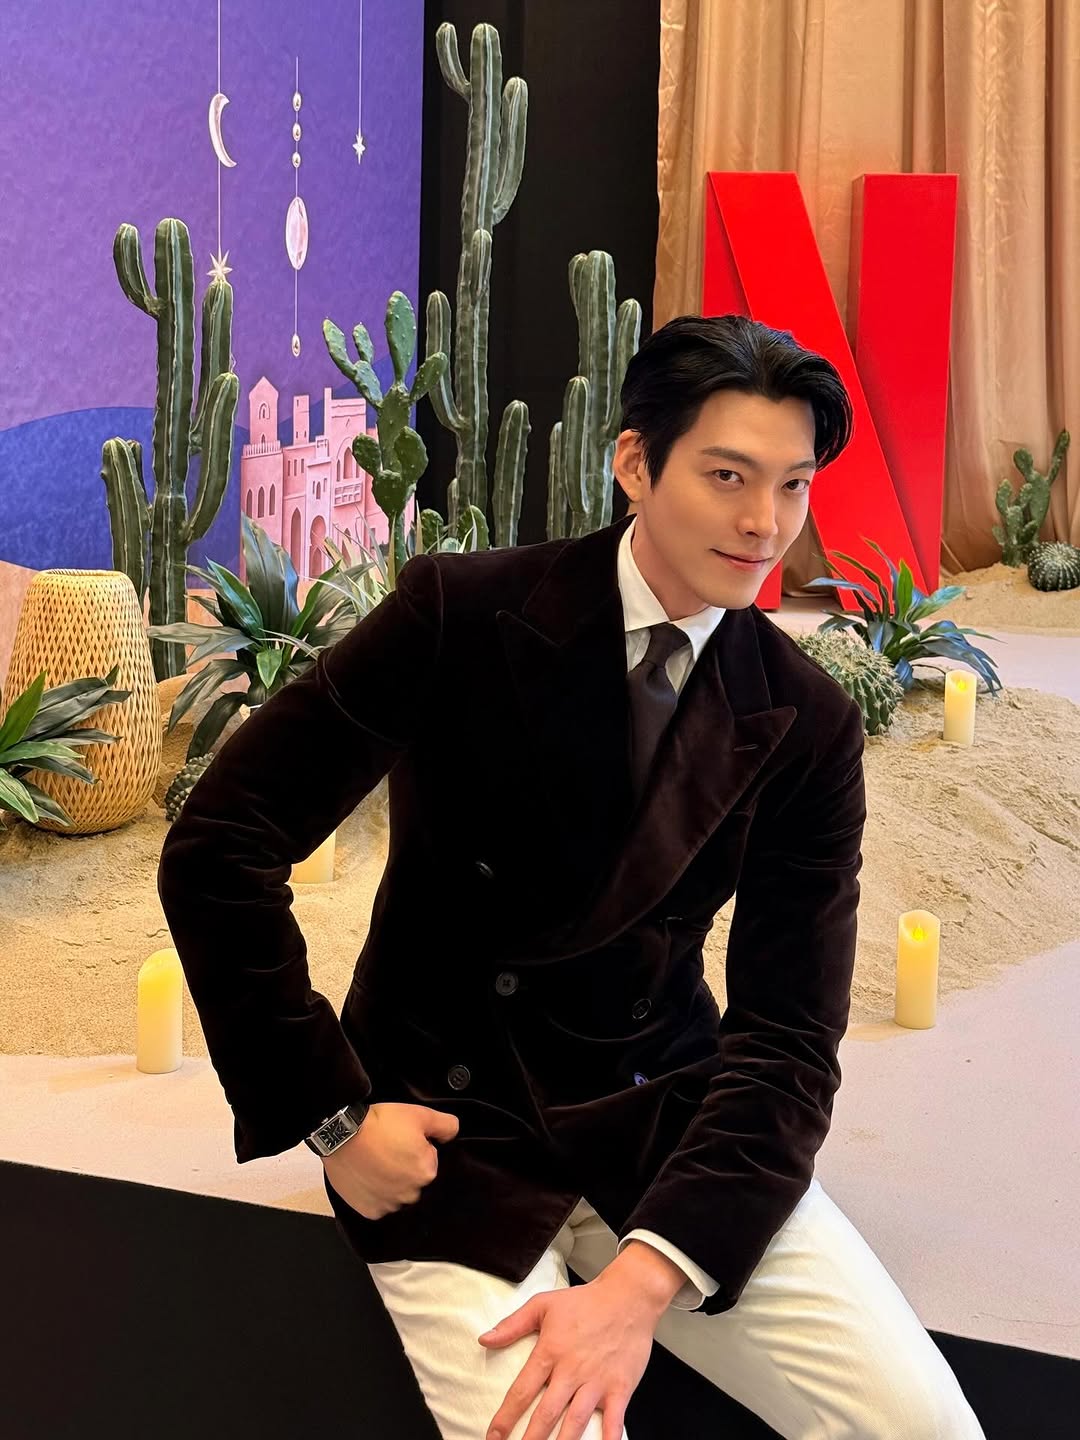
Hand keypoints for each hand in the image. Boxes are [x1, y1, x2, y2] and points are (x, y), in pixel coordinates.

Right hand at [321, 1102, 458, 1219]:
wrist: (343, 1134)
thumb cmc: (380, 1124)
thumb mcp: (420, 1114)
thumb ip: (446, 1125)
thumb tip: (453, 1134)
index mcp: (426, 1172)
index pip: (428, 1161)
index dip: (416, 1147)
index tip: (401, 1139)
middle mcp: (411, 1194)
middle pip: (413, 1180)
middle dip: (404, 1167)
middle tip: (387, 1149)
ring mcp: (389, 1205)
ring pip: (396, 1194)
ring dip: (390, 1182)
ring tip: (375, 1162)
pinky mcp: (370, 1210)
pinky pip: (378, 1204)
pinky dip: (374, 1193)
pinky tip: (367, 1176)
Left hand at [477, 1268, 663, 1439]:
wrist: (629, 1297)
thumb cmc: (585, 1301)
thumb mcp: (544, 1304)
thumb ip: (513, 1324)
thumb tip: (485, 1339)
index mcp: (551, 1351)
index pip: (522, 1390)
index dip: (505, 1417)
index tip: (493, 1436)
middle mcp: (572, 1371)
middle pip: (546, 1413)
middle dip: (531, 1439)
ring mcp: (597, 1381)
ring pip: (576, 1421)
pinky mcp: (620, 1387)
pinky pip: (615, 1420)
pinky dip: (609, 1439)